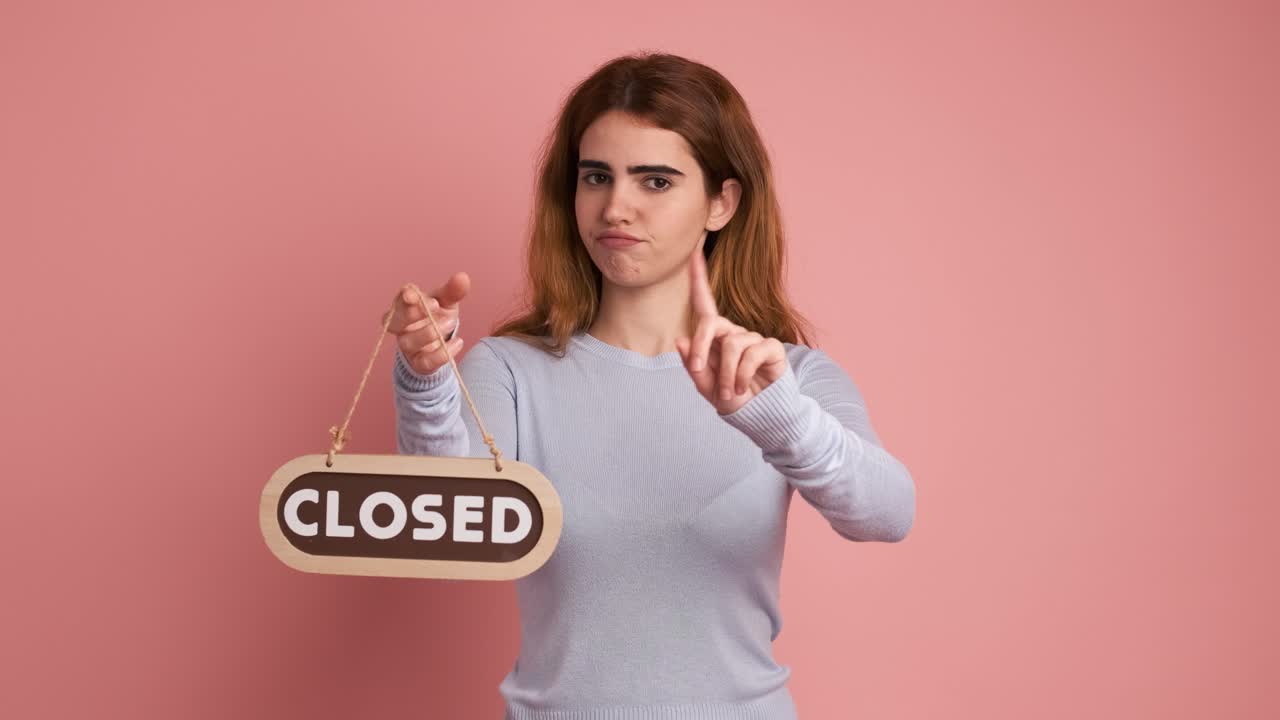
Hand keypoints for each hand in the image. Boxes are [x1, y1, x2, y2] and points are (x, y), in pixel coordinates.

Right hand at [385, 271, 468, 374]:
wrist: (442, 344)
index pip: (398, 302)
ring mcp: (408, 347)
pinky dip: (442, 353)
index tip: (414, 295)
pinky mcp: (419, 363)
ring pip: (408, 342)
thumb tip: (462, 277)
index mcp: (404, 308)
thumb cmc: (438, 317)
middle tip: (435, 306)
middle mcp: (401, 328)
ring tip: (451, 322)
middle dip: (411, 314)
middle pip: (393, 322)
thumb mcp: (446, 302)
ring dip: (430, 332)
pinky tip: (459, 342)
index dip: (405, 298)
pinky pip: (425, 362)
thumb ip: (452, 291)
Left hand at [674, 248, 787, 414]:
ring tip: (730, 392)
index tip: (694, 253)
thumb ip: (694, 365)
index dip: (699, 279)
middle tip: (701, 370)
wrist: (760, 415)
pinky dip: (742, 375)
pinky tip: (743, 388)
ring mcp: (754, 339)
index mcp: (715, 338)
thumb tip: (681, 339)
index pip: (705, 305)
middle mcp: (734, 333)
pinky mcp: (771, 347)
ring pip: (732, 345)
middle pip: (711, 324)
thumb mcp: (706, 387)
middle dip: (702, 347)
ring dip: (726, 374)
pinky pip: (752, 354)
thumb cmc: (732, 399)